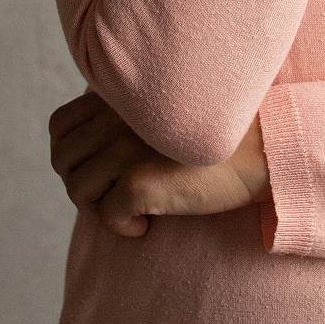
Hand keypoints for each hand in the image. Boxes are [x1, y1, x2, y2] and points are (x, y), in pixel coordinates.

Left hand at [48, 89, 271, 237]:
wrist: (265, 150)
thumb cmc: (219, 135)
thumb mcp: (164, 110)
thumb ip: (126, 116)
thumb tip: (89, 151)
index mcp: (121, 95)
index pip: (59, 127)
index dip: (71, 155)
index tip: (102, 171)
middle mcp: (118, 115)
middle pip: (64, 161)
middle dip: (84, 186)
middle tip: (117, 196)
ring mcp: (127, 146)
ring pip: (79, 189)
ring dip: (101, 207)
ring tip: (134, 209)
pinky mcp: (141, 180)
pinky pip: (107, 214)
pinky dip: (122, 228)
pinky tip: (149, 224)